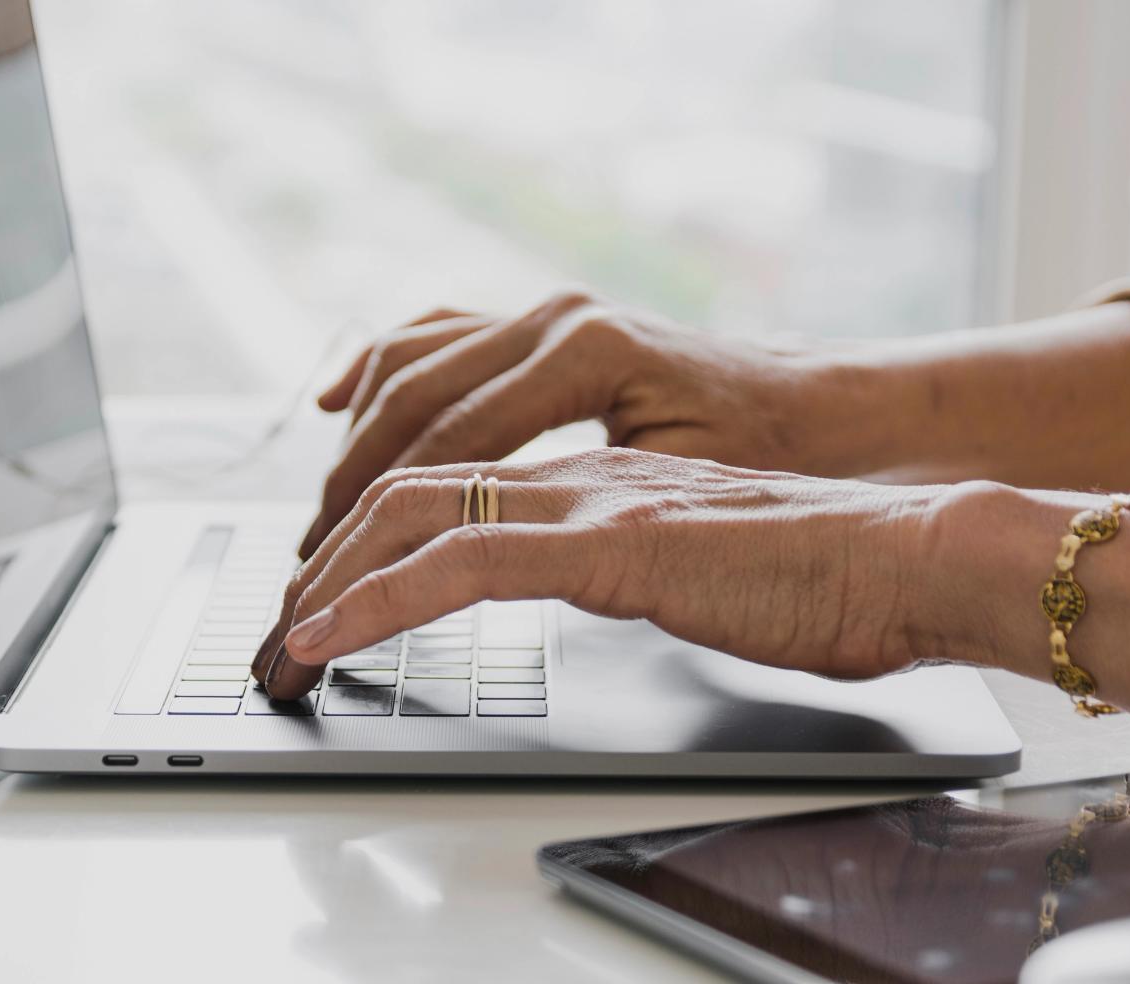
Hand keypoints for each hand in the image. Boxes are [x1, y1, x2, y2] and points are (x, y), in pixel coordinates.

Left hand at [252, 448, 937, 699]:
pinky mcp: (610, 543)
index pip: (444, 481)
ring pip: (411, 509)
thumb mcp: (693, 564)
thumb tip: (592, 584)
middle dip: (320, 552)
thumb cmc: (827, 572)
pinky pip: (461, 565)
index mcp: (592, 475)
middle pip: (403, 480)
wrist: (914, 555)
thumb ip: (628, 561)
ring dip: (325, 578)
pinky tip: (329, 636)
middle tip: (274, 623)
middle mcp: (575, 471)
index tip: (321, 593)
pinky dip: (376, 601)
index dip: (365, 531)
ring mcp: (589, 499)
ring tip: (280, 639)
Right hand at [298, 289, 822, 556]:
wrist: (823, 411)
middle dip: (347, 492)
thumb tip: (483, 553)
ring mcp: (543, 313)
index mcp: (588, 354)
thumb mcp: (683, 492)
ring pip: (410, 365)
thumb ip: (585, 510)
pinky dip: (377, 373)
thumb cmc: (771, 461)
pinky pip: (434, 339)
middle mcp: (555, 319)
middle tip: (306, 568)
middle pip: (411, 404)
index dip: (383, 523)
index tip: (337, 588)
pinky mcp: (540, 326)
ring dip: (354, 442)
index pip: (452, 446)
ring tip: (318, 518)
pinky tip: (334, 405)